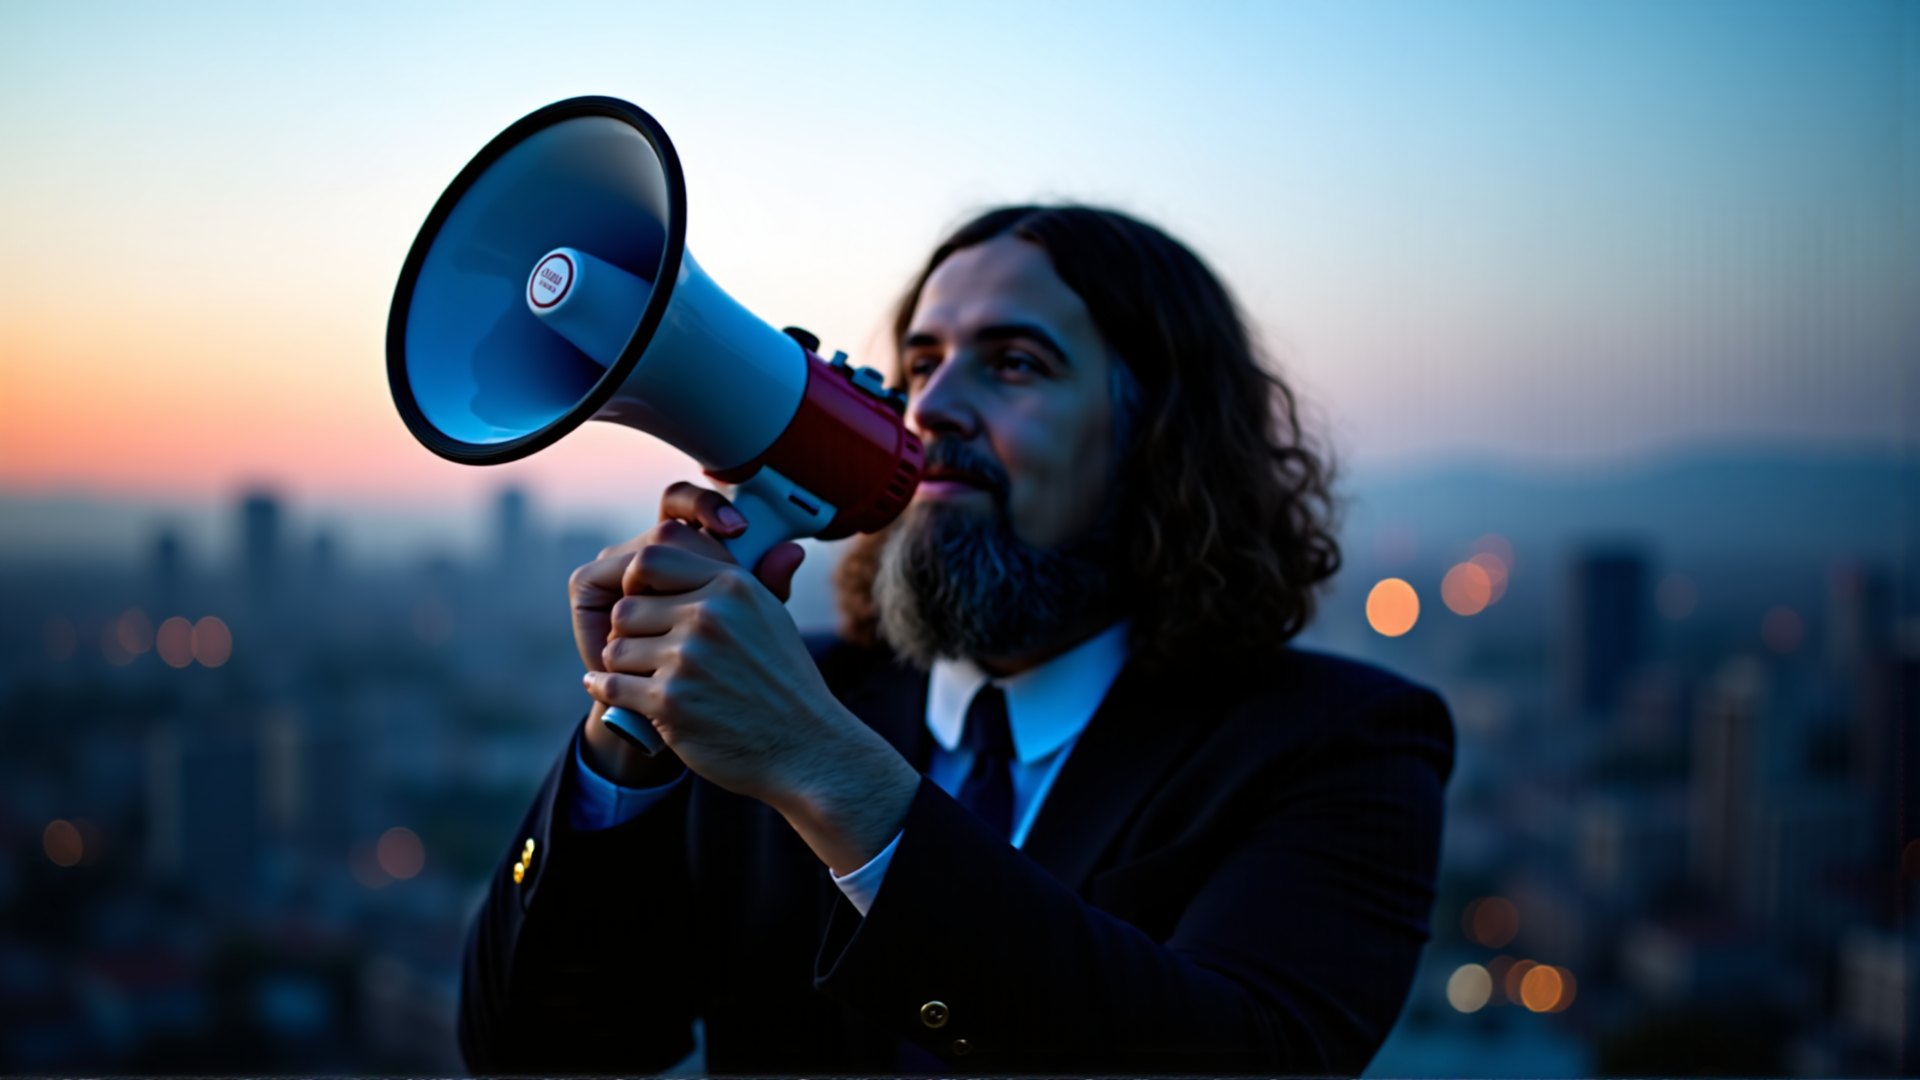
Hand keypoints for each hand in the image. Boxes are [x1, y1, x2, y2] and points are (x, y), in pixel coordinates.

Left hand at [582, 524, 919, 873]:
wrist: (804, 747)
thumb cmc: (784, 681)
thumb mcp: (769, 615)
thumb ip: (731, 576)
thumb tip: (706, 529)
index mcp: (733, 586)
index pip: (651, 558)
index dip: (636, 580)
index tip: (644, 602)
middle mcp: (709, 616)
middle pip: (627, 607)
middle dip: (631, 632)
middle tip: (647, 653)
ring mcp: (688, 660)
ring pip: (616, 648)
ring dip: (623, 667)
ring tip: (646, 680)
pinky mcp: (670, 703)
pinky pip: (611, 686)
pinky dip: (609, 693)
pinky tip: (620, 696)